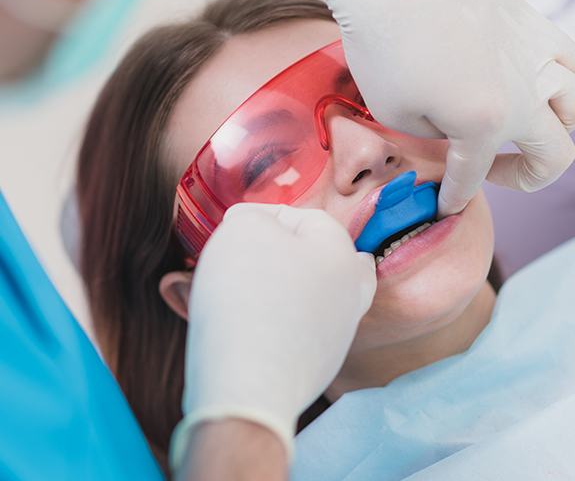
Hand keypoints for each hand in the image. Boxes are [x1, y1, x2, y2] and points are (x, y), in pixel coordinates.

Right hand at [171, 204, 375, 467]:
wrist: (248, 386)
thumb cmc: (247, 296)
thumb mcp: (242, 229)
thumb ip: (252, 216)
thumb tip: (253, 226)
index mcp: (341, 252)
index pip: (303, 217)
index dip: (261, 216)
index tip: (230, 229)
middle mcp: (351, 291)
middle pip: (317, 257)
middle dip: (281, 251)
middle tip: (247, 257)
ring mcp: (339, 332)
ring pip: (311, 293)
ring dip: (280, 285)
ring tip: (242, 288)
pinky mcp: (319, 365)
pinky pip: (298, 328)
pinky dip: (278, 319)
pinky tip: (252, 322)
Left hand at [262, 0, 574, 215]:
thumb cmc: (383, 45)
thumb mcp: (396, 114)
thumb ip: (436, 137)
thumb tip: (454, 133)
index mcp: (487, 123)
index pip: (474, 176)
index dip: (456, 197)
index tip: (445, 206)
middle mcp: (527, 92)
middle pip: (556, 156)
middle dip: (524, 178)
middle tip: (492, 173)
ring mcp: (538, 53)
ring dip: (554, 134)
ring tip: (521, 134)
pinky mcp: (533, 22)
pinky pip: (568, 63)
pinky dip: (558, 86)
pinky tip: (531, 86)